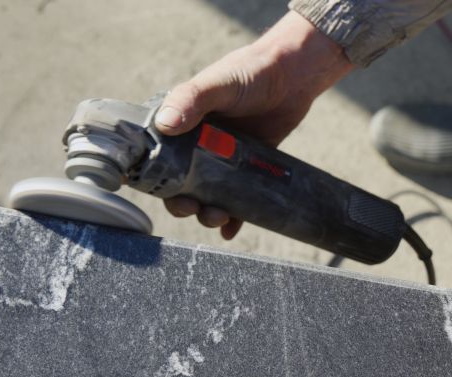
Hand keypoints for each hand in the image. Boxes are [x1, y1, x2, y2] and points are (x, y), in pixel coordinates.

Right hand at [155, 11, 352, 239]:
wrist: (294, 75)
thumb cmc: (251, 71)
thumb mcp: (217, 84)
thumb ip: (190, 100)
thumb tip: (164, 125)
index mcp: (182, 124)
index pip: (159, 157)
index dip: (157, 179)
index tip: (163, 193)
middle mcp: (198, 144)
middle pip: (181, 184)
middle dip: (183, 203)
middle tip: (193, 208)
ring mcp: (223, 158)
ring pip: (208, 195)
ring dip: (208, 213)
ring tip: (218, 217)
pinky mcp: (248, 167)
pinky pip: (237, 199)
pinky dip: (234, 218)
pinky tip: (232, 231)